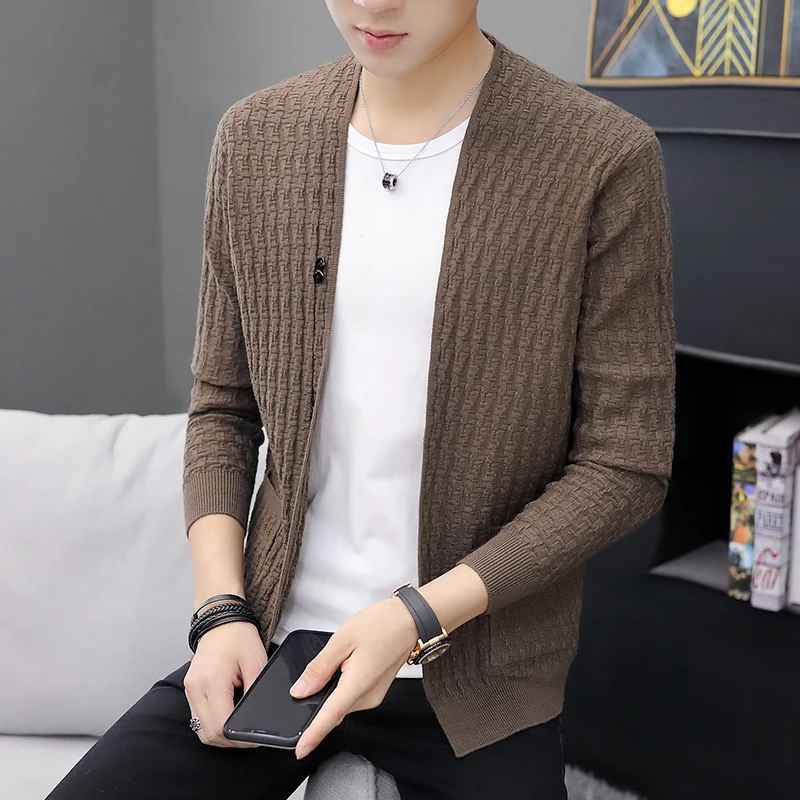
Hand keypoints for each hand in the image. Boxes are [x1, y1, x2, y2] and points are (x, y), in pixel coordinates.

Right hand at [183, 620, 267, 747]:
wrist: (221, 619)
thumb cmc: (239, 637)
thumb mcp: (256, 663)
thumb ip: (256, 693)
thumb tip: (258, 718)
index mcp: (212, 681)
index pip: (222, 726)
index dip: (239, 738)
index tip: (254, 738)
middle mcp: (196, 688)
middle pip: (209, 734)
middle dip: (230, 741)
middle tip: (249, 737)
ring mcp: (190, 690)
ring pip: (200, 730)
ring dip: (219, 735)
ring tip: (239, 728)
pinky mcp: (190, 689)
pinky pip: (198, 718)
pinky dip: (212, 724)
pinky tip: (227, 717)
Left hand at [289, 597, 418, 758]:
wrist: (410, 620)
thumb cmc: (382, 624)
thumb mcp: (343, 639)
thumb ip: (319, 667)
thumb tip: (300, 691)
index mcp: (359, 683)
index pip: (330, 716)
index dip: (313, 735)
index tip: (299, 750)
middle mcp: (368, 697)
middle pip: (333, 710)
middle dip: (318, 701)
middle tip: (318, 671)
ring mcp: (373, 696)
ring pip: (341, 703)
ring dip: (330, 692)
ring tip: (339, 659)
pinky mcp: (375, 692)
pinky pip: (350, 697)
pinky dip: (341, 688)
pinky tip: (345, 666)